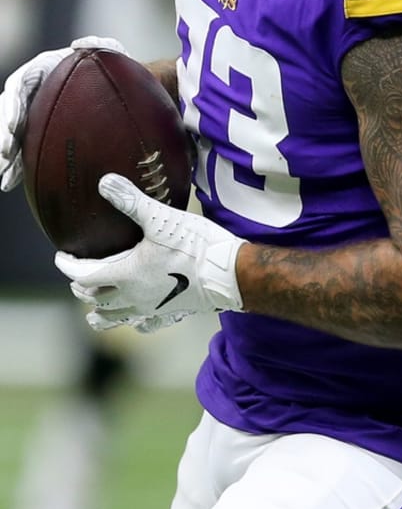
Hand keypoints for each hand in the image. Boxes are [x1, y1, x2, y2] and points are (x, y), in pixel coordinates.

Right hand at [0, 35, 126, 190]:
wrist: (116, 84)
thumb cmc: (111, 66)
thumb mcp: (109, 50)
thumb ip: (99, 44)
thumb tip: (80, 44)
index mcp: (41, 70)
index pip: (18, 85)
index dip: (12, 105)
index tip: (12, 124)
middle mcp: (32, 91)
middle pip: (8, 112)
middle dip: (3, 135)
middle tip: (6, 154)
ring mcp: (33, 111)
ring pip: (11, 134)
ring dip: (6, 155)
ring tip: (5, 176)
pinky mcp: (38, 130)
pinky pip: (24, 147)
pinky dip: (16, 165)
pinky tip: (11, 182)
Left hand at [55, 173, 243, 331]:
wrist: (231, 274)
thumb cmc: (197, 246)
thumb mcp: (162, 219)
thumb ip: (132, 202)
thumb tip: (104, 182)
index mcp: (126, 275)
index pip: (83, 275)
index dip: (68, 266)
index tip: (62, 257)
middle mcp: (133, 297)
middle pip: (95, 298)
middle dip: (83, 287)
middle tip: (80, 277)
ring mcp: (151, 310)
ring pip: (114, 318)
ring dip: (100, 312)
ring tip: (95, 309)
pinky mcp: (171, 315)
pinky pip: (144, 326)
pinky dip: (133, 322)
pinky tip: (137, 318)